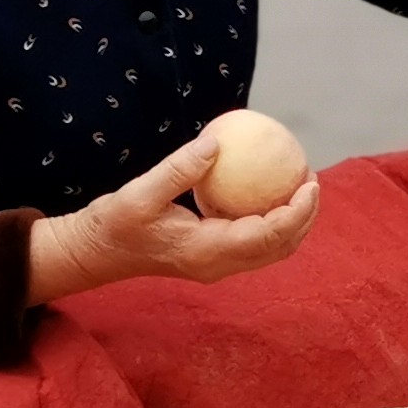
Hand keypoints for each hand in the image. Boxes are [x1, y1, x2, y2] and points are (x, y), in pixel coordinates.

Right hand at [29, 126, 320, 302]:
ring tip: (300, 184)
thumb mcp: (140, 193)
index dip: (296, 211)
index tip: (310, 182)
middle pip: (280, 247)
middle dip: (305, 216)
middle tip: (312, 178)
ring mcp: (216, 265)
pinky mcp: (212, 257)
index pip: (268, 235)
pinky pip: (254, 241)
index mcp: (207, 252)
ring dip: (292, 220)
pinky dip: (272, 220)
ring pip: (271, 249)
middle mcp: (218, 264)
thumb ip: (179, 170)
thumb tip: (216, 142)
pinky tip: (269, 189)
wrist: (95, 253)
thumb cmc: (114, 224)